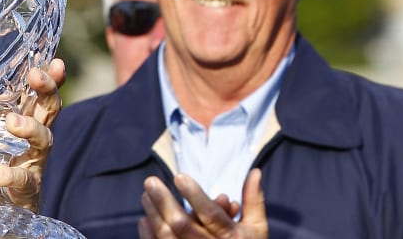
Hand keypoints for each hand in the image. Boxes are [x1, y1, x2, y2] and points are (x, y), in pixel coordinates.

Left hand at [0, 58, 66, 211]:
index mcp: (22, 120)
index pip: (37, 93)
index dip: (48, 77)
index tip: (54, 59)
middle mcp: (34, 138)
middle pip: (50, 108)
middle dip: (47, 89)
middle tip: (36, 75)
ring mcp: (34, 163)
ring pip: (44, 140)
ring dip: (30, 128)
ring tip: (12, 122)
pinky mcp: (27, 189)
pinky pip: (22, 179)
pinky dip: (7, 174)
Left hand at [138, 169, 267, 237]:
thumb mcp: (257, 228)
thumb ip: (253, 201)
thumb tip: (255, 171)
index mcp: (232, 236)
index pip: (210, 214)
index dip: (194, 195)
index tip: (179, 176)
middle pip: (182, 224)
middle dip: (164, 202)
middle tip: (150, 181)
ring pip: (168, 236)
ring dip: (154, 214)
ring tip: (145, 195)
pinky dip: (149, 235)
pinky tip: (144, 219)